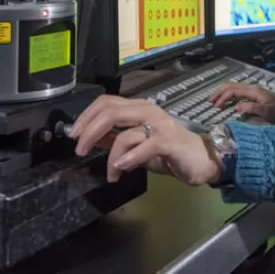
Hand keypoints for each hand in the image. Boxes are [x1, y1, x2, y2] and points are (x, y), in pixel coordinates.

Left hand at [71, 95, 222, 185]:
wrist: (200, 160)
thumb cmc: (168, 151)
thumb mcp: (135, 145)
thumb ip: (114, 139)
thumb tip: (88, 137)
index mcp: (137, 108)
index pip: (106, 102)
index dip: (86, 116)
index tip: (74, 133)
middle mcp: (147, 110)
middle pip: (110, 111)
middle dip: (89, 131)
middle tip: (80, 149)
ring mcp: (158, 124)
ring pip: (124, 132)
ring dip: (110, 156)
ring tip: (111, 172)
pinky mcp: (168, 140)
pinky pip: (143, 145)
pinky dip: (128, 157)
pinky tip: (120, 168)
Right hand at [210, 83, 274, 123]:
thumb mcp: (267, 113)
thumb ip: (251, 109)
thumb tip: (236, 107)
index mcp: (253, 91)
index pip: (233, 91)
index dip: (222, 98)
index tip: (215, 107)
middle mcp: (252, 88)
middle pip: (231, 86)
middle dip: (219, 92)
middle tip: (210, 101)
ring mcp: (254, 90)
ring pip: (234, 86)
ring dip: (223, 92)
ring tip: (215, 99)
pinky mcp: (255, 93)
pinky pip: (238, 90)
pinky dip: (229, 93)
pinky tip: (227, 99)